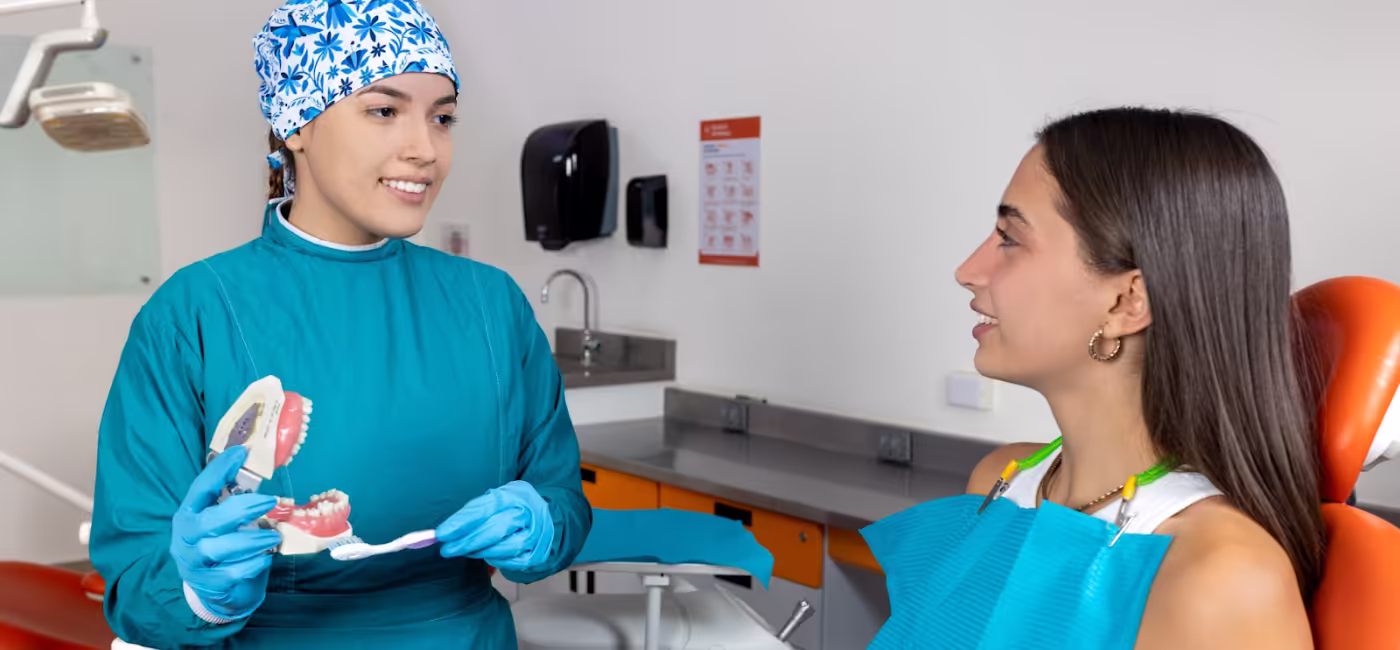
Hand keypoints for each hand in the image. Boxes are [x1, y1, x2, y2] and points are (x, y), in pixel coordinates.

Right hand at [169, 445, 281, 619]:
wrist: (214, 590)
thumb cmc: (222, 544)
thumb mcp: (222, 520)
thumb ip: (234, 499)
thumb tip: (259, 466)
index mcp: (188, 514)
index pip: (200, 489)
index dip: (219, 470)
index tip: (242, 452)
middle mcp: (186, 537)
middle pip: (208, 522)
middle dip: (241, 510)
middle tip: (270, 501)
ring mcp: (194, 563)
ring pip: (219, 549)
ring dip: (252, 540)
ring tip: (275, 536)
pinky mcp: (209, 585)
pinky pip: (232, 573)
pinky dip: (252, 564)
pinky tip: (266, 558)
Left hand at [435, 481, 555, 570]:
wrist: (543, 517)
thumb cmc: (512, 508)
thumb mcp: (496, 499)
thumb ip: (472, 513)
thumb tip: (445, 531)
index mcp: (517, 495)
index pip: (486, 508)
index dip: (462, 522)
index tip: (442, 534)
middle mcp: (530, 514)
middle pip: (496, 530)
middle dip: (468, 541)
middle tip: (447, 549)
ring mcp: (536, 535)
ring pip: (504, 548)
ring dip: (479, 552)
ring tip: (465, 550)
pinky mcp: (537, 554)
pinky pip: (511, 561)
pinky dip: (495, 560)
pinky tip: (486, 555)